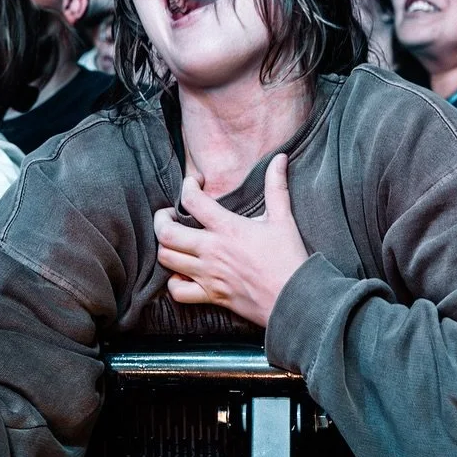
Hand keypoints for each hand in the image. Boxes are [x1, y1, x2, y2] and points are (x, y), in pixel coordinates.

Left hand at [152, 155, 309, 326]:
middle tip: (168, 215)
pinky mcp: (211, 295)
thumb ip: (276, 186)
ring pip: (167, 259)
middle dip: (161, 219)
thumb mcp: (283, 218)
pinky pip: (178, 291)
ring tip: (173, 241)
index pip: (192, 200)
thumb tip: (280, 158)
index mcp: (227, 228)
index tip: (193, 183)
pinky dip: (174, 282)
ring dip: (165, 247)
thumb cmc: (289, 258)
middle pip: (166, 233)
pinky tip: (182, 273)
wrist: (295, 298)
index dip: (187, 186)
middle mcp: (211, 250)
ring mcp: (208, 274)